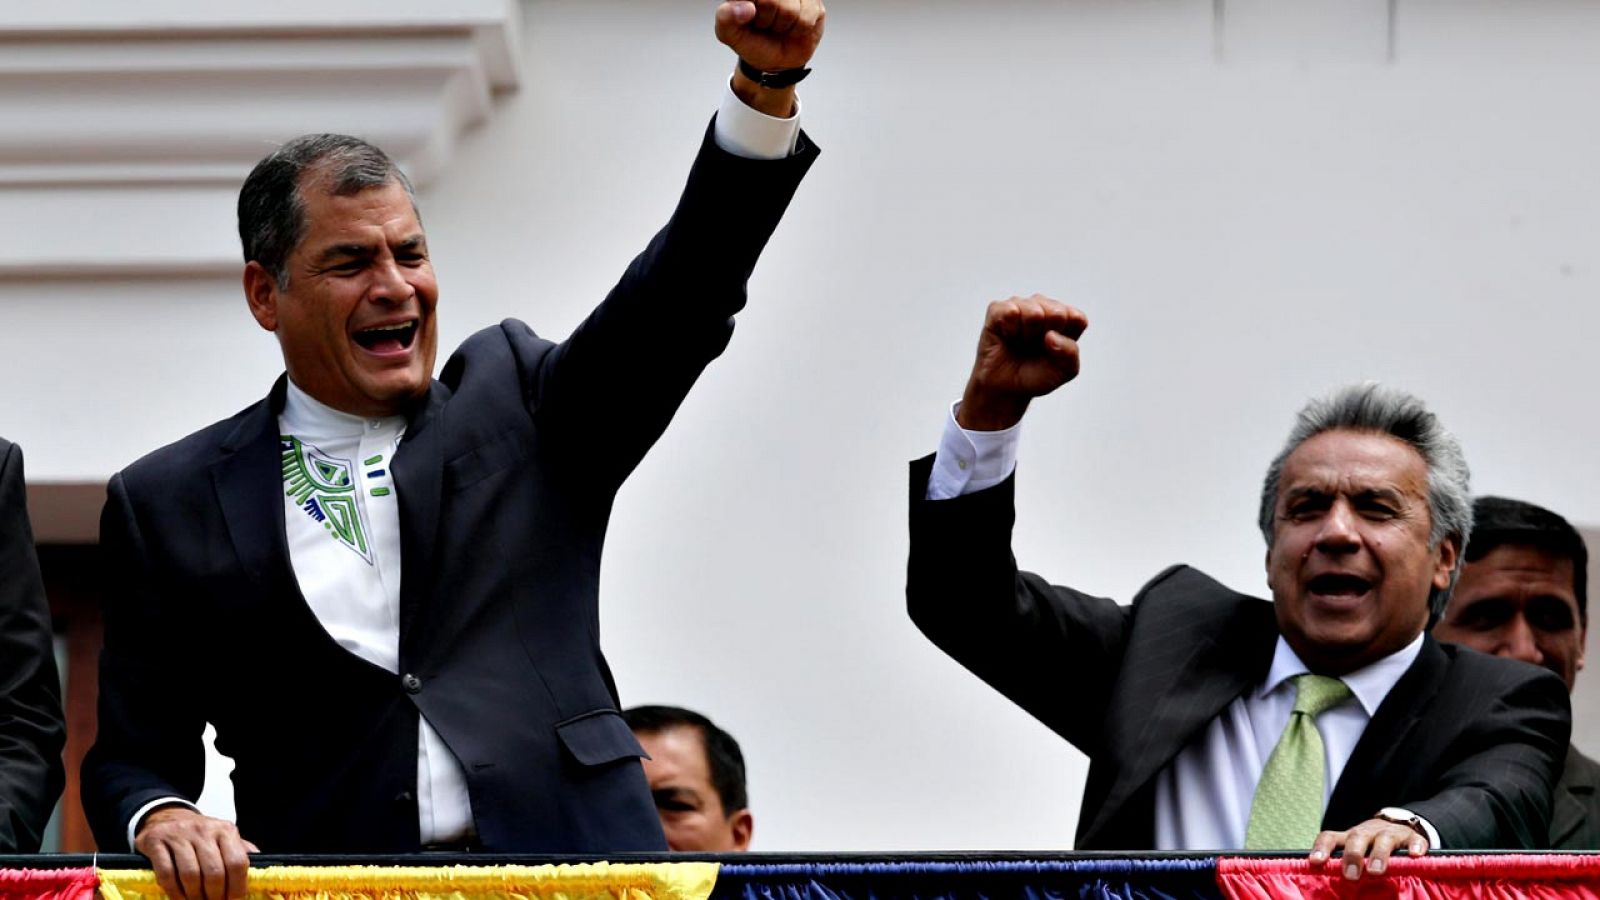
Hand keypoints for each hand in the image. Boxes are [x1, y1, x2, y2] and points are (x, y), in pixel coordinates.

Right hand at [134, 807, 257, 899]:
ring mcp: (179, 835)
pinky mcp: (156, 842)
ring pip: (190, 874)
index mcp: (225, 830)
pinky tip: (179, 898)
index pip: (237, 862)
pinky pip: (166, 873)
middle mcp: (204, 830)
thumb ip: (240, 852)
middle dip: (215, 896)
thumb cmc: (200, 835)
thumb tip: (259, 872)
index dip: (237, 887)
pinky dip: (174, 891)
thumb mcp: (223, 837)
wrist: (166, 817)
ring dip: (194, 896)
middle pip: (214, 872)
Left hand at [717, 0, 824, 117]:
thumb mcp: (730, 35)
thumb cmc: (753, 41)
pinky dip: (798, 30)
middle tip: (765, 23)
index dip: (752, 10)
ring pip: (790, 10)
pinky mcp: (814, 2)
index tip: (750, 16)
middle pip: (770, 1)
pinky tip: (793, 28)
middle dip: (766, 20)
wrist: (778, 59)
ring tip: (779, 26)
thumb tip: (746, 8)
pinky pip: (806, 18)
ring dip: (783, 26)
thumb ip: (726, 19)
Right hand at [956, 295, 1088, 431]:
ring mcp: (1021, 305)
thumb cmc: (1035, 375)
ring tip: (1021, 342)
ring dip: (1027, 335)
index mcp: (1066, 318)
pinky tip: (1007, 336)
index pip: (1077, 318)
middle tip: (1034, 347)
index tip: (1053, 351)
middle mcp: (1044, 306)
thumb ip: (1070, 353)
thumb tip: (1051, 335)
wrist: (1006, 388)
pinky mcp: (999, 309)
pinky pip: (1010, 312)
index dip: (1066, 338)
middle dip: (1045, 336)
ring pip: (1034, 312)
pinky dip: (1010, 330)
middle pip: (1057, 313)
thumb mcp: (1063, 371)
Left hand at [1310, 817, 1427, 880]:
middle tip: (1350, 875)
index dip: (1321, 848)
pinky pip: (1414, 840)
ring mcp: (1390, 833)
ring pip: (1383, 839)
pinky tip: (1415, 856)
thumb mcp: (1355, 852)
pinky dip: (1414, 847)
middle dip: (1352, 855)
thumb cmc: (1370, 846)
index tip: (1315, 861)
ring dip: (1379, 854)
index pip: (1330, 837)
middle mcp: (1367, 832)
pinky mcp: (1412, 837)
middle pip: (1356, 838)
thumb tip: (1326, 887)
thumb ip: (1343, 864)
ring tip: (1376, 871)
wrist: (1397, 825)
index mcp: (1349, 837)